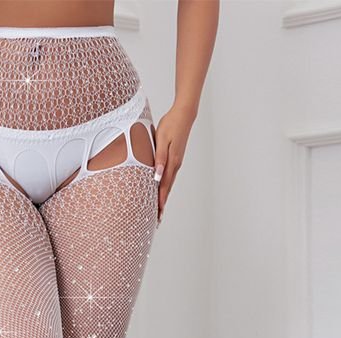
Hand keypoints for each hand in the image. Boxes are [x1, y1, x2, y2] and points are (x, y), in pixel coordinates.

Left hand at [153, 104, 195, 223]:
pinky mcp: (176, 158)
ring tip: (159, 209)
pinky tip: (162, 190)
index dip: (160, 201)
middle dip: (162, 204)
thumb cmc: (170, 125)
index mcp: (171, 162)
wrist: (184, 115)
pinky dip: (165, 186)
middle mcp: (175, 165)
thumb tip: (157, 176)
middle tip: (158, 219)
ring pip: (169, 183)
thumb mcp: (162, 140)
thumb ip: (159, 158)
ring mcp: (177, 162)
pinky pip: (170, 176)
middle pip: (168, 189)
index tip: (158, 214)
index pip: (164, 186)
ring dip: (164, 196)